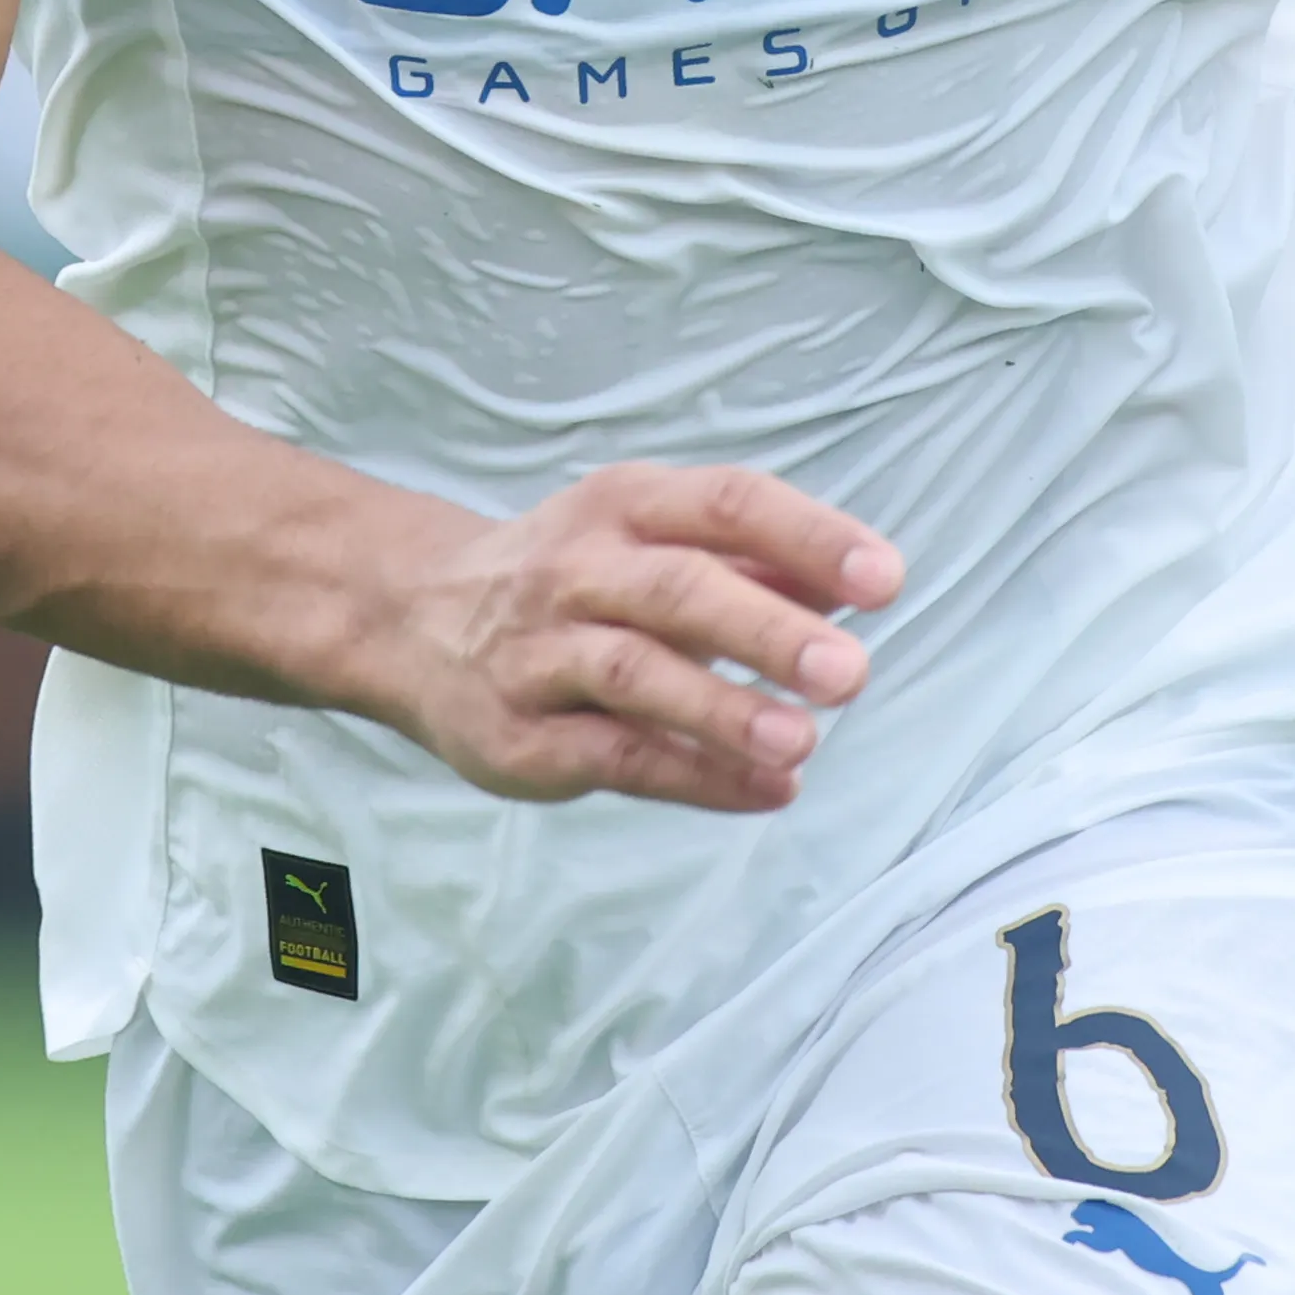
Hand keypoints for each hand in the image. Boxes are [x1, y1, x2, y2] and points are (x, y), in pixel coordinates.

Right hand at [352, 461, 900, 813]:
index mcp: (625, 506)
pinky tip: (765, 791)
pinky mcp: (518, 734)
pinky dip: (694, 775)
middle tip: (849, 673)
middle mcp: (579, 568)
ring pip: (634, 673)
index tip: (884, 579)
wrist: (410, 618)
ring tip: (802, 742)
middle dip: (767, 630)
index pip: (727, 504)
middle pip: (679, 590)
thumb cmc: (568, 577)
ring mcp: (541, 652)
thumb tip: (856, 585)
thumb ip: (753, 563)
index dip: (809, 537)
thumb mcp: (649, 541)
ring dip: (722, 709)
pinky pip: (613, 755)